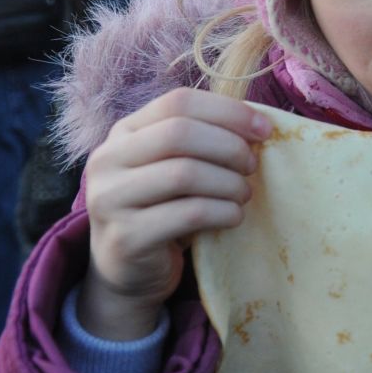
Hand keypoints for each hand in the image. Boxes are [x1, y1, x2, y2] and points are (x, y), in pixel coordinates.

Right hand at [82, 88, 272, 339]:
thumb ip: (204, 139)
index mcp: (123, 132)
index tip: (265, 129)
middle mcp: (106, 160)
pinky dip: (223, 212)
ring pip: (184, 174)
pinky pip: (189, 214)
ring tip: (243, 193)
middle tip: (252, 166)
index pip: (178, 102)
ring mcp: (109, 200)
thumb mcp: (176, 165)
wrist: (129, 269)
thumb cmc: (164, 207)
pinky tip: (233, 216)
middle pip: (179, 134)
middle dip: (229, 147)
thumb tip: (261, 125)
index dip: (228, 112)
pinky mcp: (125, 238)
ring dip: (229, 183)